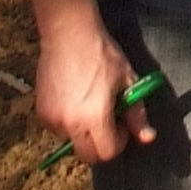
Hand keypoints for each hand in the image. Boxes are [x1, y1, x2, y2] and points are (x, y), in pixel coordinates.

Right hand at [37, 8, 151, 164]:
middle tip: (109, 118)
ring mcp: (53, 120)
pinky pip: (58, 128)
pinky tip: (74, 97)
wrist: (69, 34)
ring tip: (90, 102)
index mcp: (95, 118)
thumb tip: (148, 138)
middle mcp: (71, 125)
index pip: (108, 152)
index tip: (123, 122)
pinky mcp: (42, 113)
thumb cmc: (102, 54)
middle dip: (102, 144)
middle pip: (88, 155)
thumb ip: (137, 113)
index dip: (120, 141)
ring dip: (84, 132)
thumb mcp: (127, 81)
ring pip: (72, 141)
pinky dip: (69, 122)